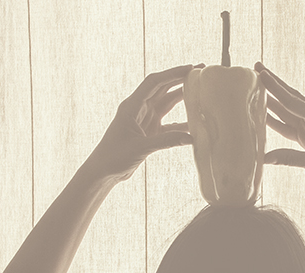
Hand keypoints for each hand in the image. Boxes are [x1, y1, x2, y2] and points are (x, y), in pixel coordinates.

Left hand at [86, 64, 203, 181]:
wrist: (104, 171)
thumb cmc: (114, 156)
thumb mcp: (140, 148)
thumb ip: (166, 141)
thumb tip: (191, 137)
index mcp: (132, 106)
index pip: (154, 83)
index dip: (172, 74)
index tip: (190, 68)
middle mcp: (139, 109)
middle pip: (162, 88)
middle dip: (180, 79)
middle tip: (200, 72)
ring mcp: (145, 120)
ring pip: (167, 103)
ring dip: (182, 97)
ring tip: (201, 90)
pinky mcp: (150, 133)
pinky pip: (169, 124)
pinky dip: (181, 123)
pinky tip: (195, 123)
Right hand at [254, 62, 304, 187]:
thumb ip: (290, 158)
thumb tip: (265, 158)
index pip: (293, 102)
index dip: (276, 89)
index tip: (261, 74)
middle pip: (290, 98)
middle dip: (273, 83)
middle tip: (256, 66)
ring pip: (288, 110)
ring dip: (273, 98)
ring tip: (256, 86)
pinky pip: (290, 125)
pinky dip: (276, 119)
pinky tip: (263, 113)